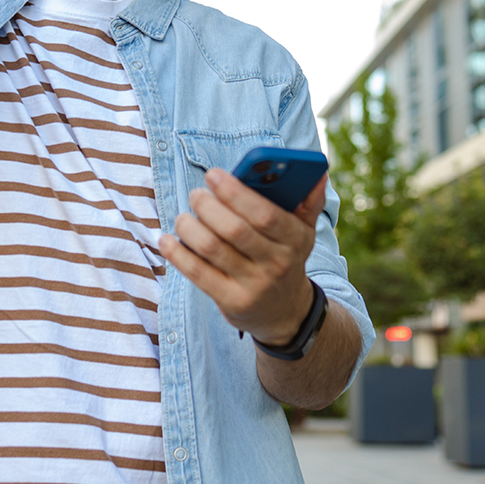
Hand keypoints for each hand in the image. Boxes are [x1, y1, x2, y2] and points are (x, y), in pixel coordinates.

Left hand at [159, 169, 326, 345]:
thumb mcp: (302, 232)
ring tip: (183, 217)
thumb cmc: (285, 257)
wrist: (285, 312)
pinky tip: (167, 239)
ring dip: (189, 226)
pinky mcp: (232, 302)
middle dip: (207, 206)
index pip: (265, 213)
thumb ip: (307, 201)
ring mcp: (254, 285)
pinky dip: (177, 253)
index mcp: (294, 239)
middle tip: (195, 194)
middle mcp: (276, 263)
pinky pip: (198, 273)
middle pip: (234, 229)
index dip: (235, 192)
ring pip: (212, 248)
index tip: (213, 174)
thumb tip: (317, 171)